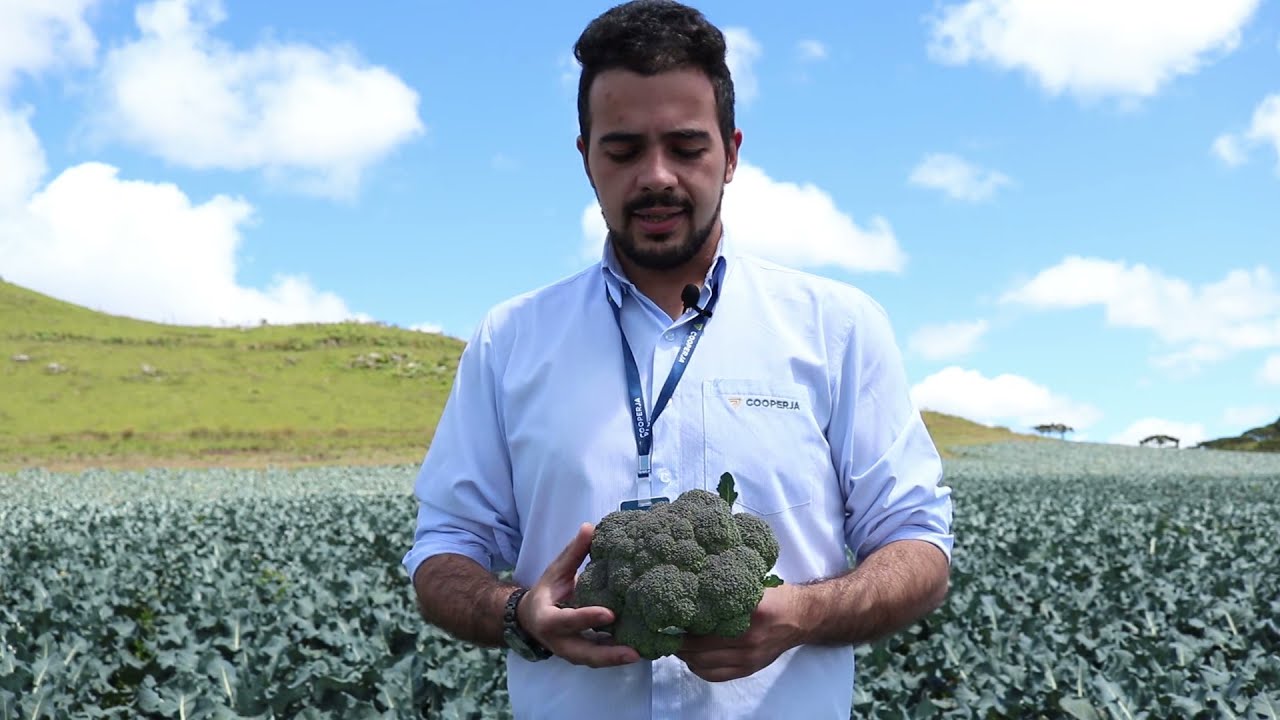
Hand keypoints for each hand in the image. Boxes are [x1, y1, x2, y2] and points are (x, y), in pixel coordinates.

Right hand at [518, 523, 640, 667]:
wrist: (531, 619)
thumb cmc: (547, 592)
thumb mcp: (556, 571)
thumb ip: (573, 553)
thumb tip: (590, 527)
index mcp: (548, 619)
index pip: (568, 620)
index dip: (587, 617)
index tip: (609, 613)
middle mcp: (559, 642)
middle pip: (584, 654)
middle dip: (608, 655)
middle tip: (633, 652)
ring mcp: (572, 653)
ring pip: (594, 661)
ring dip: (617, 660)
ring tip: (642, 653)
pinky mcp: (584, 656)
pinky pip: (601, 660)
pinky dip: (618, 657)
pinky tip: (641, 651)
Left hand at [676, 584, 806, 681]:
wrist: (802, 618)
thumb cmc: (775, 597)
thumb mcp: (752, 586)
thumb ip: (726, 593)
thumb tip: (690, 594)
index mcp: (749, 612)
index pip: (706, 622)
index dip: (682, 623)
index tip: (666, 617)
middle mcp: (748, 638)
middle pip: (700, 646)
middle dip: (678, 641)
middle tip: (665, 633)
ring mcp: (749, 657)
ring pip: (704, 663)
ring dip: (685, 655)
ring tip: (676, 644)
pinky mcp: (749, 669)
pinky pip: (715, 675)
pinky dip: (698, 668)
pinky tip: (692, 658)